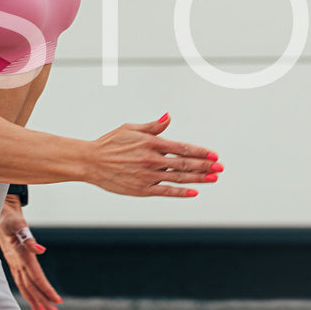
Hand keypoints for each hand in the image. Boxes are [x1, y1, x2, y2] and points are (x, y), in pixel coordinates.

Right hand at [0, 196, 61, 309]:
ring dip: (35, 299)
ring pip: (24, 286)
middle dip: (42, 300)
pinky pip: (20, 281)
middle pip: (30, 286)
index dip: (46, 289)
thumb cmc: (9, 219)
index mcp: (20, 255)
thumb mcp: (19, 224)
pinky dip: (28, 292)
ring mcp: (13, 264)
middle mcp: (16, 262)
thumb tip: (41, 250)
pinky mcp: (13, 263)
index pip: (35, 276)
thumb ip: (29, 238)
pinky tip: (33, 298)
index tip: (57, 300)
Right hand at [87, 113, 221, 196]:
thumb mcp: (131, 129)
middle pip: (185, 164)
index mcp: (151, 143)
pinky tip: (194, 192)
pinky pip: (165, 191)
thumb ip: (153, 126)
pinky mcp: (141, 189)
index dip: (200, 152)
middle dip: (205, 166)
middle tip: (220, 167)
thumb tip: (168, 117)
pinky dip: (181, 192)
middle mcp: (152, 160)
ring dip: (198, 178)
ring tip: (213, 178)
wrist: (90, 162)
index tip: (213, 155)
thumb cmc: (110, 143)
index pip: (182, 148)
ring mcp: (147, 176)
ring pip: (179, 178)